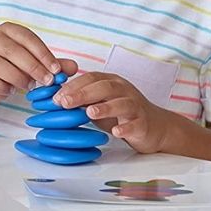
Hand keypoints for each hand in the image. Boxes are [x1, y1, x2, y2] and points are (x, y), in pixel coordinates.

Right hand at [0, 22, 76, 104]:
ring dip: (18, 78)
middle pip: (12, 50)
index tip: (56, 70)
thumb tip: (74, 67)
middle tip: (47, 81)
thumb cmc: (11, 68)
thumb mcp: (33, 63)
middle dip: (33, 67)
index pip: (27, 37)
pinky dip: (3, 87)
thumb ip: (53, 64)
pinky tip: (11, 91)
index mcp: (7, 30)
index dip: (43, 53)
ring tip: (30, 86)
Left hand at [53, 72, 173, 152]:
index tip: (56, 96)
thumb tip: (55, 99)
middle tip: (65, 102)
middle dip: (83, 94)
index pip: (91, 78)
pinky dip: (126, 127)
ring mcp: (135, 106)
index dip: (73, 85)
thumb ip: (82, 99)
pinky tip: (116, 132)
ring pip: (122, 103)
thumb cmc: (121, 113)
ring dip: (105, 107)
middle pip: (104, 87)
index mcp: (111, 82)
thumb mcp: (99, 102)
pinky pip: (135, 124)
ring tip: (89, 112)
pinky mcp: (144, 123)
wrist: (155, 126)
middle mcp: (124, 91)